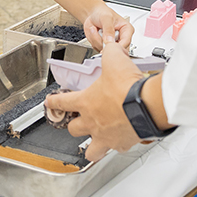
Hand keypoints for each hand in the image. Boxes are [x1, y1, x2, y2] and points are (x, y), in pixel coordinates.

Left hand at [45, 41, 142, 162]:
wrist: (146, 105)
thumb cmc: (128, 87)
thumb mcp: (115, 60)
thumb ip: (110, 52)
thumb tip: (112, 46)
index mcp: (86, 102)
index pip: (62, 102)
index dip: (54, 102)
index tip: (50, 102)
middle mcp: (92, 121)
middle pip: (73, 129)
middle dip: (74, 125)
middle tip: (79, 121)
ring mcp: (105, 136)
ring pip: (91, 150)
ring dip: (91, 147)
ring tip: (94, 144)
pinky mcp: (121, 144)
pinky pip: (116, 148)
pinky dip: (118, 145)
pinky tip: (121, 140)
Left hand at [83, 4, 134, 50]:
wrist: (93, 14)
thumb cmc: (102, 12)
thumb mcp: (106, 18)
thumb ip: (108, 29)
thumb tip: (110, 40)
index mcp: (127, 30)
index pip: (126, 42)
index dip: (117, 45)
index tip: (108, 44)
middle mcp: (121, 38)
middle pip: (116, 49)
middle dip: (105, 42)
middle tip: (100, 32)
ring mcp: (112, 43)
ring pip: (105, 49)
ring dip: (97, 40)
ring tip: (97, 30)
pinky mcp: (104, 46)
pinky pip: (98, 48)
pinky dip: (94, 41)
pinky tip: (95, 34)